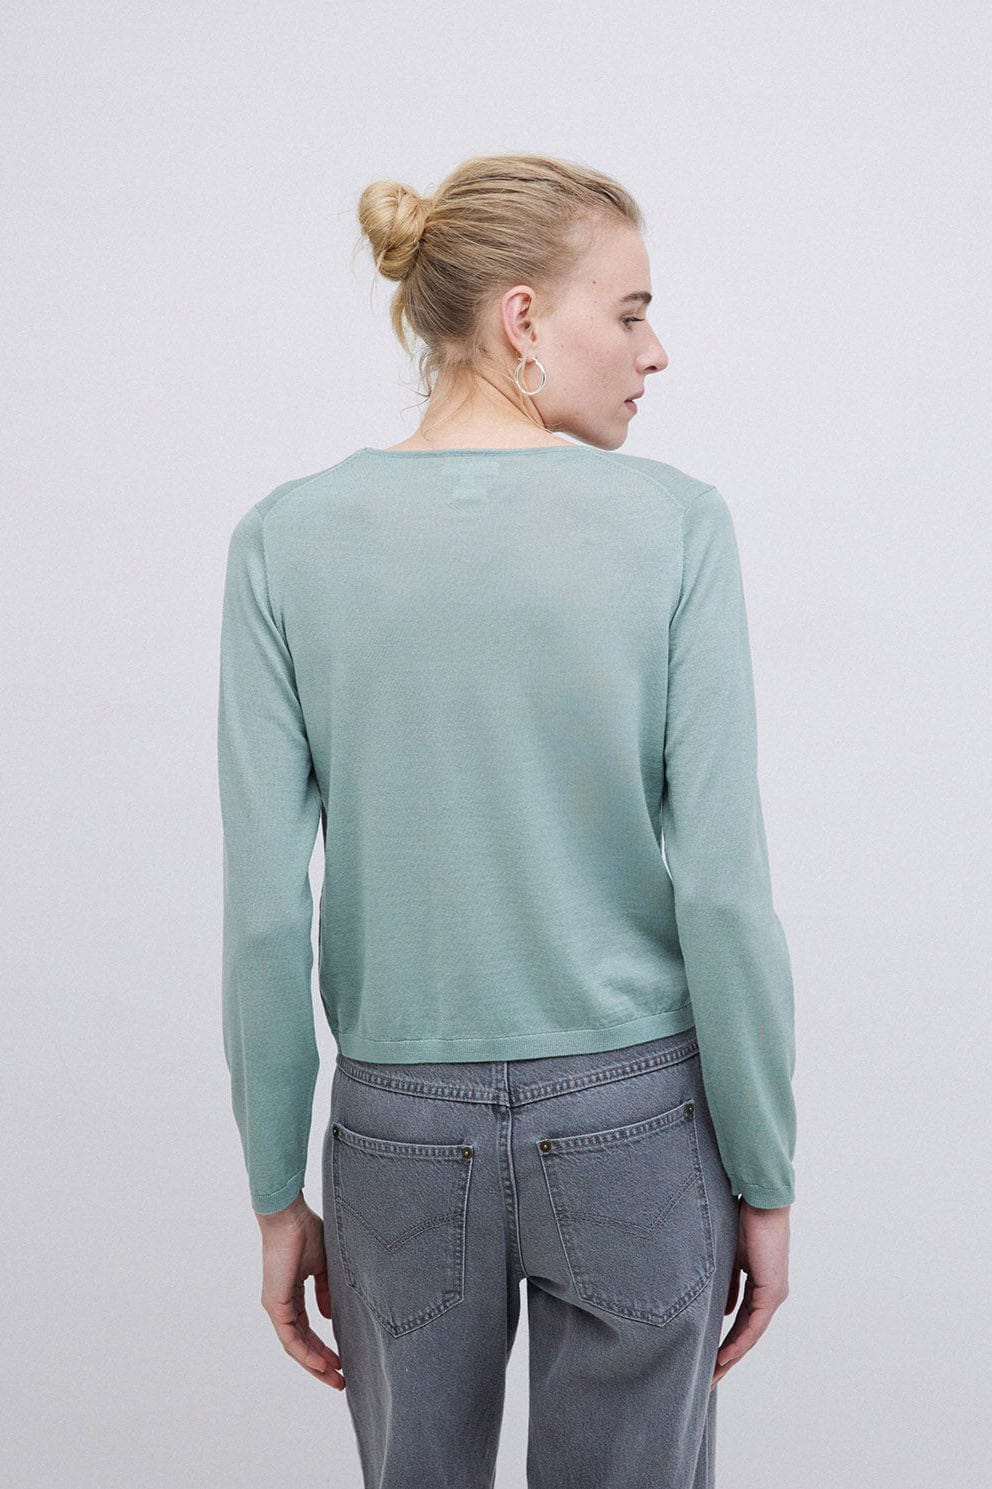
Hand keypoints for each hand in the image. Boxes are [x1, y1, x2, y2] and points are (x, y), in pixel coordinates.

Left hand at [254, 1193, 345, 1388]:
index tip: (342, 1360)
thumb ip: (326, 1291)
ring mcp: (276, 1306)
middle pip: (301, 1343)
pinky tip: (320, 1364)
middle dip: (321, 1363)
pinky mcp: (275, 1304)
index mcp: (292, 1294)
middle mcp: (281, 1304)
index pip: (307, 1329)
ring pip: (294, 1345)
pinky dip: (305, 1353)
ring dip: (314, 1364)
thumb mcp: (323, 1266)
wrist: (289, 1216)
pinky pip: (290, 1337)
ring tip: (334, 1378)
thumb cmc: (306, 1231)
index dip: (323, 1346)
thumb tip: (329, 1317)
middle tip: (340, 1380)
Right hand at [711, 1198, 789, 1388]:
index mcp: (761, 1287)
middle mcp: (771, 1296)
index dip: (725, 1341)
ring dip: (732, 1356)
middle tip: (709, 1379)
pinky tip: (725, 1355)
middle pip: (747, 1335)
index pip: (742, 1322)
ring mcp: (773, 1295)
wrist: (761, 1202)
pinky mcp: (772, 1291)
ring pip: (751, 1334)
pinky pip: (755, 1324)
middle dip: (727, 1357)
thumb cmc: (744, 1222)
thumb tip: (723, 1311)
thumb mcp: (729, 1258)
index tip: (708, 1359)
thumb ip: (727, 1285)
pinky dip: (739, 1340)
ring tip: (714, 1374)